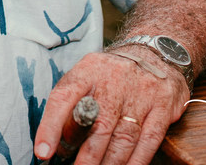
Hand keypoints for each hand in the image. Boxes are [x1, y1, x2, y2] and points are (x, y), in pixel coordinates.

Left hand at [36, 50, 187, 164]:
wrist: (155, 52)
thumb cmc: (111, 74)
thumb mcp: (87, 76)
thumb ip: (71, 104)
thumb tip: (53, 141)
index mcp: (88, 70)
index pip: (64, 97)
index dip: (51, 126)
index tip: (43, 151)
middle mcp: (114, 79)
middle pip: (98, 124)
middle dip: (86, 156)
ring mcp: (141, 92)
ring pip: (123, 137)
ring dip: (110, 162)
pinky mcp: (162, 106)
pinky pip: (149, 140)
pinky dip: (136, 160)